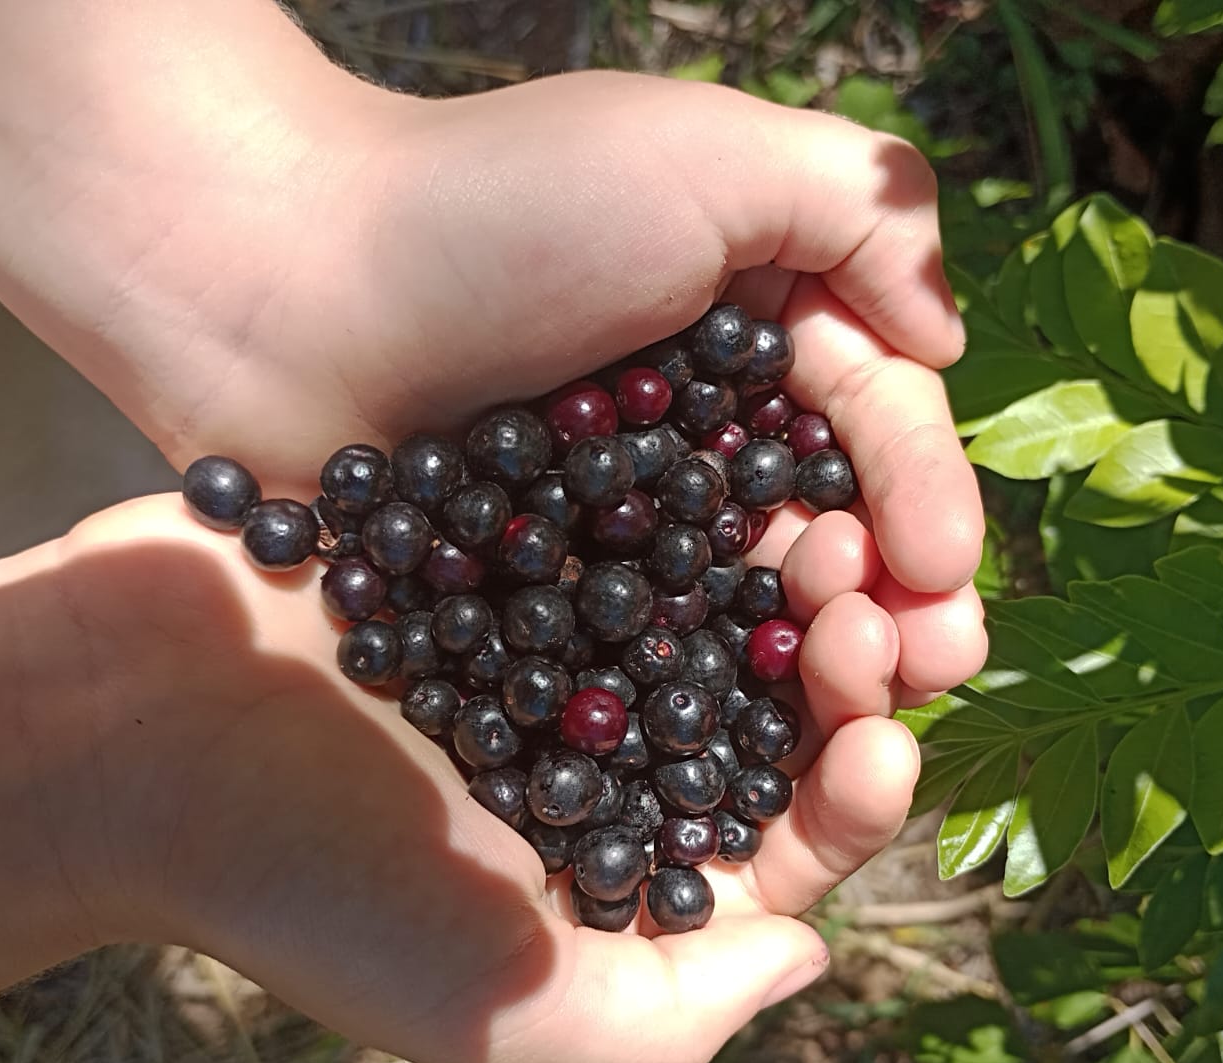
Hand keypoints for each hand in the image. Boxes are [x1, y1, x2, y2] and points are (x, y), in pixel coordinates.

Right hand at [28, 494, 919, 1062]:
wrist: (132, 730)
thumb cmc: (307, 883)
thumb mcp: (498, 1009)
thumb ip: (667, 1011)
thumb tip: (811, 956)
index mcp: (617, 862)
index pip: (781, 839)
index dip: (853, 796)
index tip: (884, 741)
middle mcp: (603, 746)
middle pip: (766, 704)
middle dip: (841, 663)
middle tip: (870, 611)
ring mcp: (558, 634)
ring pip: (717, 597)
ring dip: (785, 566)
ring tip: (822, 529)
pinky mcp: (510, 537)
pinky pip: (631, 509)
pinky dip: (694, 491)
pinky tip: (744, 461)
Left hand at [118, 71, 991, 702]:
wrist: (272, 285)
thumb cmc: (490, 205)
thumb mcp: (706, 153)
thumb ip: (859, 204)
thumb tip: (951, 335)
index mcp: (751, 324)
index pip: (875, 420)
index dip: (924, 496)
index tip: (944, 575)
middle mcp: (695, 428)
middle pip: (827, 529)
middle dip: (895, 600)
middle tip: (930, 665)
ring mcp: (617, 519)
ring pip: (749, 608)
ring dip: (819, 667)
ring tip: (860, 707)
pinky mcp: (545, 593)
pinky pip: (646, 655)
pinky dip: (704, 700)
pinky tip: (743, 747)